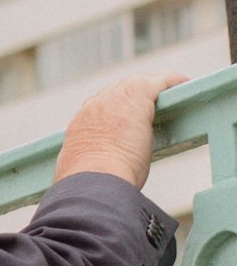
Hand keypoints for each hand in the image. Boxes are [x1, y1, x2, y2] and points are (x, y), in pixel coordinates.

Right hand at [54, 72, 185, 189]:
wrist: (94, 178)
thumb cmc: (89, 184)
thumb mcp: (82, 172)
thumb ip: (86, 166)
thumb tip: (84, 176)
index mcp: (80, 124)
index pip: (100, 108)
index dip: (116, 109)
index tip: (127, 117)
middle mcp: (94, 106)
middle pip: (118, 90)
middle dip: (134, 94)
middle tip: (153, 103)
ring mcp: (114, 98)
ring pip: (138, 82)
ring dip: (153, 85)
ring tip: (171, 90)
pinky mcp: (137, 95)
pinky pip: (160, 81)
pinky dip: (173, 81)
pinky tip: (185, 83)